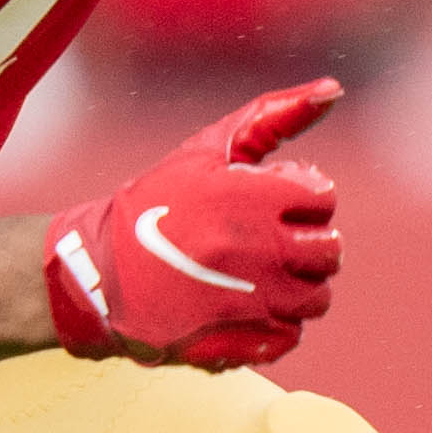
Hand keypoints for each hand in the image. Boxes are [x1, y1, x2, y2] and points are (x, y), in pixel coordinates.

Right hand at [43, 82, 345, 369]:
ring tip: (256, 277)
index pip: (323, 199)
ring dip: (295, 288)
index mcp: (257, 197)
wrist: (97, 272)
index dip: (298, 198)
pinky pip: (290, 336)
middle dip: (305, 245)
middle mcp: (262, 249)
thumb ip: (275, 114)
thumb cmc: (156, 201)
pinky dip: (274, 325)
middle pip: (329, 253)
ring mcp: (254, 301)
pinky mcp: (240, 343)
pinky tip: (243, 307)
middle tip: (267, 243)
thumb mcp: (209, 148)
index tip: (266, 204)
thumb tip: (334, 89)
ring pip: (316, 300)